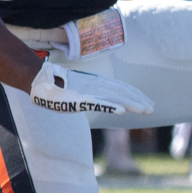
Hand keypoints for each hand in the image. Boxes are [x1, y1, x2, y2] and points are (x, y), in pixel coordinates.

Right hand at [29, 60, 153, 115]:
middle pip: (121, 91)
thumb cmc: (57, 88)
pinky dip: (110, 105)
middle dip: (138, 99)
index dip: (135, 95)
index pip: (121, 87)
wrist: (40, 82)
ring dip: (130, 103)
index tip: (147, 103)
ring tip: (144, 110)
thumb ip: (91, 95)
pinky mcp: (79, 98)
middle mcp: (95, 84)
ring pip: (114, 96)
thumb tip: (99, 101)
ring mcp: (88, 91)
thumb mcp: (79, 91)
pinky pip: (97, 102)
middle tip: (151, 109)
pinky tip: (121, 110)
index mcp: (96, 82)